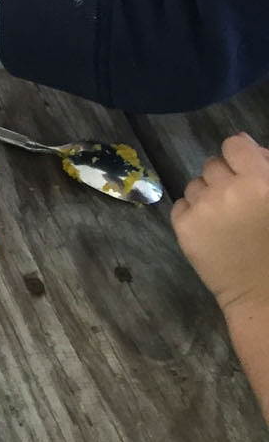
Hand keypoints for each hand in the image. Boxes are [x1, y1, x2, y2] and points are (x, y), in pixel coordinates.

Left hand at [173, 134, 268, 316]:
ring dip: (206, 196)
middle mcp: (228, 190)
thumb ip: (267, 169)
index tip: (245, 171)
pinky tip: (210, 231)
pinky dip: (192, 214)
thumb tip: (248, 146)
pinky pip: (181, 205)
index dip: (240, 156)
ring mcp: (202, 208)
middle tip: (237, 202)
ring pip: (194, 185)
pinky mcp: (184, 228)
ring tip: (224, 220)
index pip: (234, 144)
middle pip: (212, 164)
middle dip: (223, 179)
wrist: (265, 297)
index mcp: (260, 181)